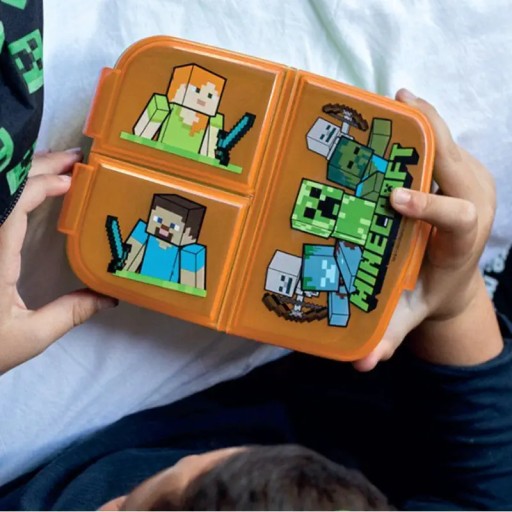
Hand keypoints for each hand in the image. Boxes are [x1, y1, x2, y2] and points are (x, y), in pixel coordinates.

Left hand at [0, 150, 116, 373]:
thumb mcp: (29, 337)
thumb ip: (70, 314)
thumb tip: (109, 298)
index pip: (14, 206)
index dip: (43, 184)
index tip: (73, 179)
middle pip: (6, 190)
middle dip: (40, 168)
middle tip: (75, 158)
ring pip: (0, 193)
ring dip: (28, 174)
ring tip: (58, 166)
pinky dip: (16, 191)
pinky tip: (32, 189)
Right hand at [353, 89, 496, 370]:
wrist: (456, 275)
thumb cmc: (428, 292)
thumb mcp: (410, 314)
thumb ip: (389, 337)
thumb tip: (362, 364)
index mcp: (462, 240)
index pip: (456, 217)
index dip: (430, 206)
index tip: (397, 198)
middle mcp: (474, 206)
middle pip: (458, 166)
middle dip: (431, 139)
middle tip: (398, 114)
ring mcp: (472, 185)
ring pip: (451, 146)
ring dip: (426, 122)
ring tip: (397, 100)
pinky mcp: (461, 174)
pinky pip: (444, 144)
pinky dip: (425, 124)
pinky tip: (403, 108)